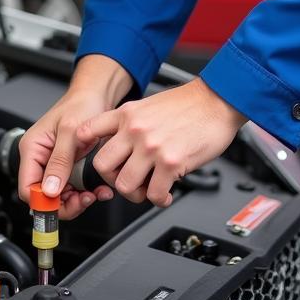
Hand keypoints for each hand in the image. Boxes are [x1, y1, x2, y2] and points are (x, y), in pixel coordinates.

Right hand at [17, 55, 130, 219]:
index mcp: (32, 148)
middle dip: (65, 203)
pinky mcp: (67, 167)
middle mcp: (40, 158)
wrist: (96, 96)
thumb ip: (60, 161)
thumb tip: (50, 190)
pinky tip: (98, 189)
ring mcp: (53, 164)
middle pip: (43, 196)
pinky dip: (85, 193)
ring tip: (95, 193)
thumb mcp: (70, 131)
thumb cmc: (81, 105)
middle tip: (85, 200)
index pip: (27, 188)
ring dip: (78, 200)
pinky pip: (72, 189)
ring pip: (59, 196)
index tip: (64, 204)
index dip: (43, 201)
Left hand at [76, 78, 246, 207]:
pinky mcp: (170, 162)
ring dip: (136, 194)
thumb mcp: (150, 105)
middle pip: (102, 166)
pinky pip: (154, 194)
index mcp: (127, 113)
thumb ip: (132, 123)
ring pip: (125, 185)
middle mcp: (135, 130)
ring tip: (148, 189)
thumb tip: (122, 146)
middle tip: (127, 181)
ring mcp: (151, 147)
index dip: (83, 150)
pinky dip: (159, 199)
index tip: (88, 161)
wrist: (217, 100)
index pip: (89, 130)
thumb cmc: (189, 104)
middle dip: (113, 180)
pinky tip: (166, 193)